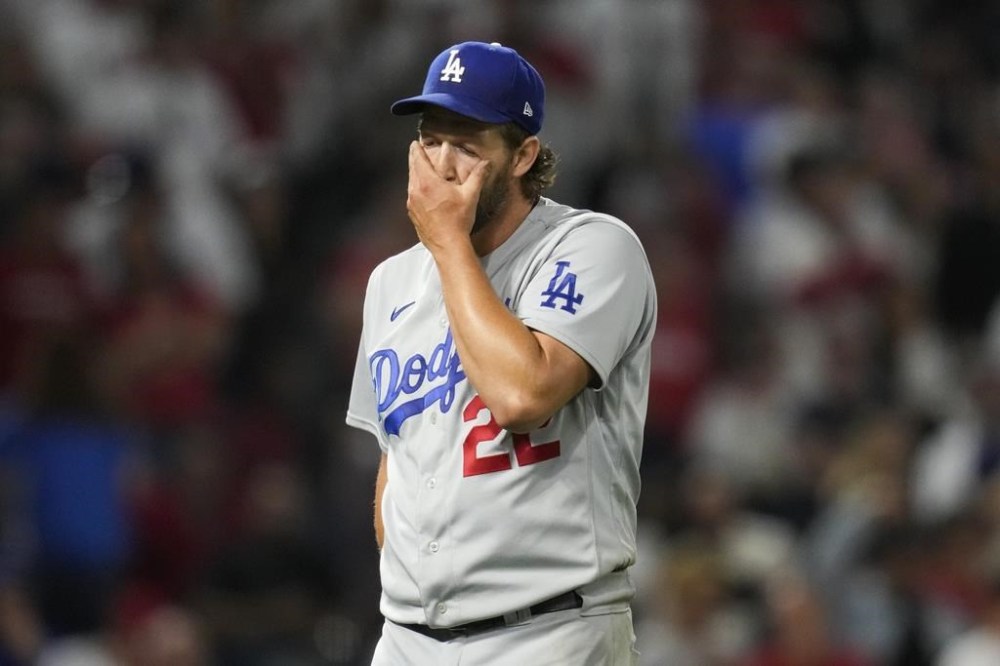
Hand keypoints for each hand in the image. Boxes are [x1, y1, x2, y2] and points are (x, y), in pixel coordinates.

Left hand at [406, 140, 489, 254]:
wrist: (448, 245)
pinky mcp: (412, 214)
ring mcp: (412, 204)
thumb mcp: (470, 195)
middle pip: (412, 169)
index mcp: (428, 183)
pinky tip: (422, 191)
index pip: (418, 159)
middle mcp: (415, 191)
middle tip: (416, 152)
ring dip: (415, 174)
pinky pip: (411, 195)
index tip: (415, 143)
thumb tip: (486, 163)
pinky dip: (416, 188)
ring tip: (420, 170)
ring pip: (411, 182)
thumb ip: (478, 176)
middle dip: (414, 159)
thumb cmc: (458, 220)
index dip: (416, 150)